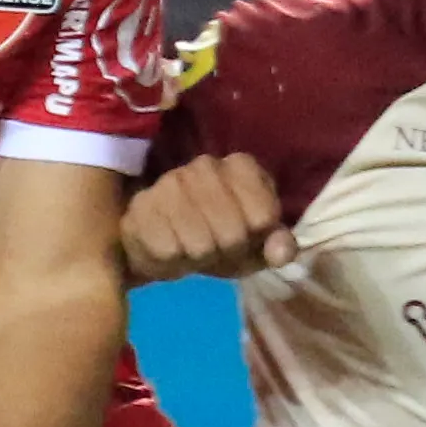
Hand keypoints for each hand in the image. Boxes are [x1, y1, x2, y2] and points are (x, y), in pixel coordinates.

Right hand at [121, 154, 298, 285]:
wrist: (162, 245)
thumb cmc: (217, 241)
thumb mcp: (255, 246)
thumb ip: (277, 247)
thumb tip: (283, 252)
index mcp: (241, 166)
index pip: (263, 218)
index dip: (255, 241)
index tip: (244, 238)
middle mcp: (206, 164)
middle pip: (233, 234)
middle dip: (226, 253)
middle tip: (215, 248)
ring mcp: (170, 181)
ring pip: (201, 245)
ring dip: (199, 259)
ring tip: (192, 249)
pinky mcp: (142, 206)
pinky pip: (170, 252)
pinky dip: (172, 262)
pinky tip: (169, 248)